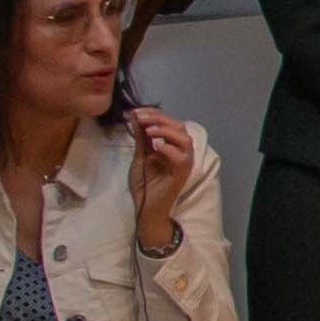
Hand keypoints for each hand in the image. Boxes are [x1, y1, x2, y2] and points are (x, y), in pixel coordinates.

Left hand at [123, 107, 199, 245]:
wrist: (145, 209)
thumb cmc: (145, 185)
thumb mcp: (140, 156)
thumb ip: (140, 138)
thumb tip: (135, 117)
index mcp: (172, 146)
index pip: (169, 123)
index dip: (153, 114)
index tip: (135, 111)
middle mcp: (182, 152)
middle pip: (178, 127)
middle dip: (159, 118)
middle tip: (140, 117)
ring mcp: (184, 163)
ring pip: (184, 139)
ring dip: (166, 131)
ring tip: (149, 130)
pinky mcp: (181, 175)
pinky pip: (181, 158)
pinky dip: (169, 149)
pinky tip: (155, 145)